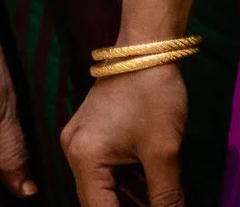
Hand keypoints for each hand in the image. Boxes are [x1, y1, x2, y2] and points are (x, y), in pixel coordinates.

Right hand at [62, 62, 188, 206]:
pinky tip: (152, 191)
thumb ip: (166, 197)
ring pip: (104, 188)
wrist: (146, 48)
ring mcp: (80, 141)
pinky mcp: (91, 135)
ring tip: (160, 201)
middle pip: (98, 202)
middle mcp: (73, 152)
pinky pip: (107, 171)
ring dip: (131, 201)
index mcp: (84, 157)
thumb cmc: (153, 95)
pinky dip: (128, 184)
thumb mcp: (164, 153)